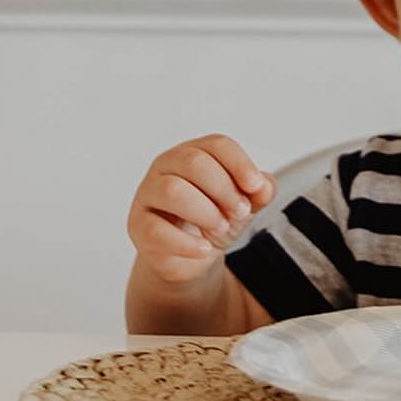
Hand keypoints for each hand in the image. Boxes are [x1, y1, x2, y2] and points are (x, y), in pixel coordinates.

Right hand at [127, 134, 273, 285]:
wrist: (190, 256)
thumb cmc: (214, 219)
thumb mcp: (243, 203)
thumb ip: (258, 192)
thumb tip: (263, 186)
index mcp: (194, 151)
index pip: (216, 144)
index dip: (239, 163)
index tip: (255, 186)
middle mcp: (166, 165)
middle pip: (194, 162)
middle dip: (224, 189)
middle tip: (240, 212)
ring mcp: (148, 193)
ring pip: (172, 190)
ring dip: (205, 212)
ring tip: (220, 228)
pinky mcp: (137, 224)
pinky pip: (157, 231)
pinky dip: (186, 243)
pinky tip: (204, 249)